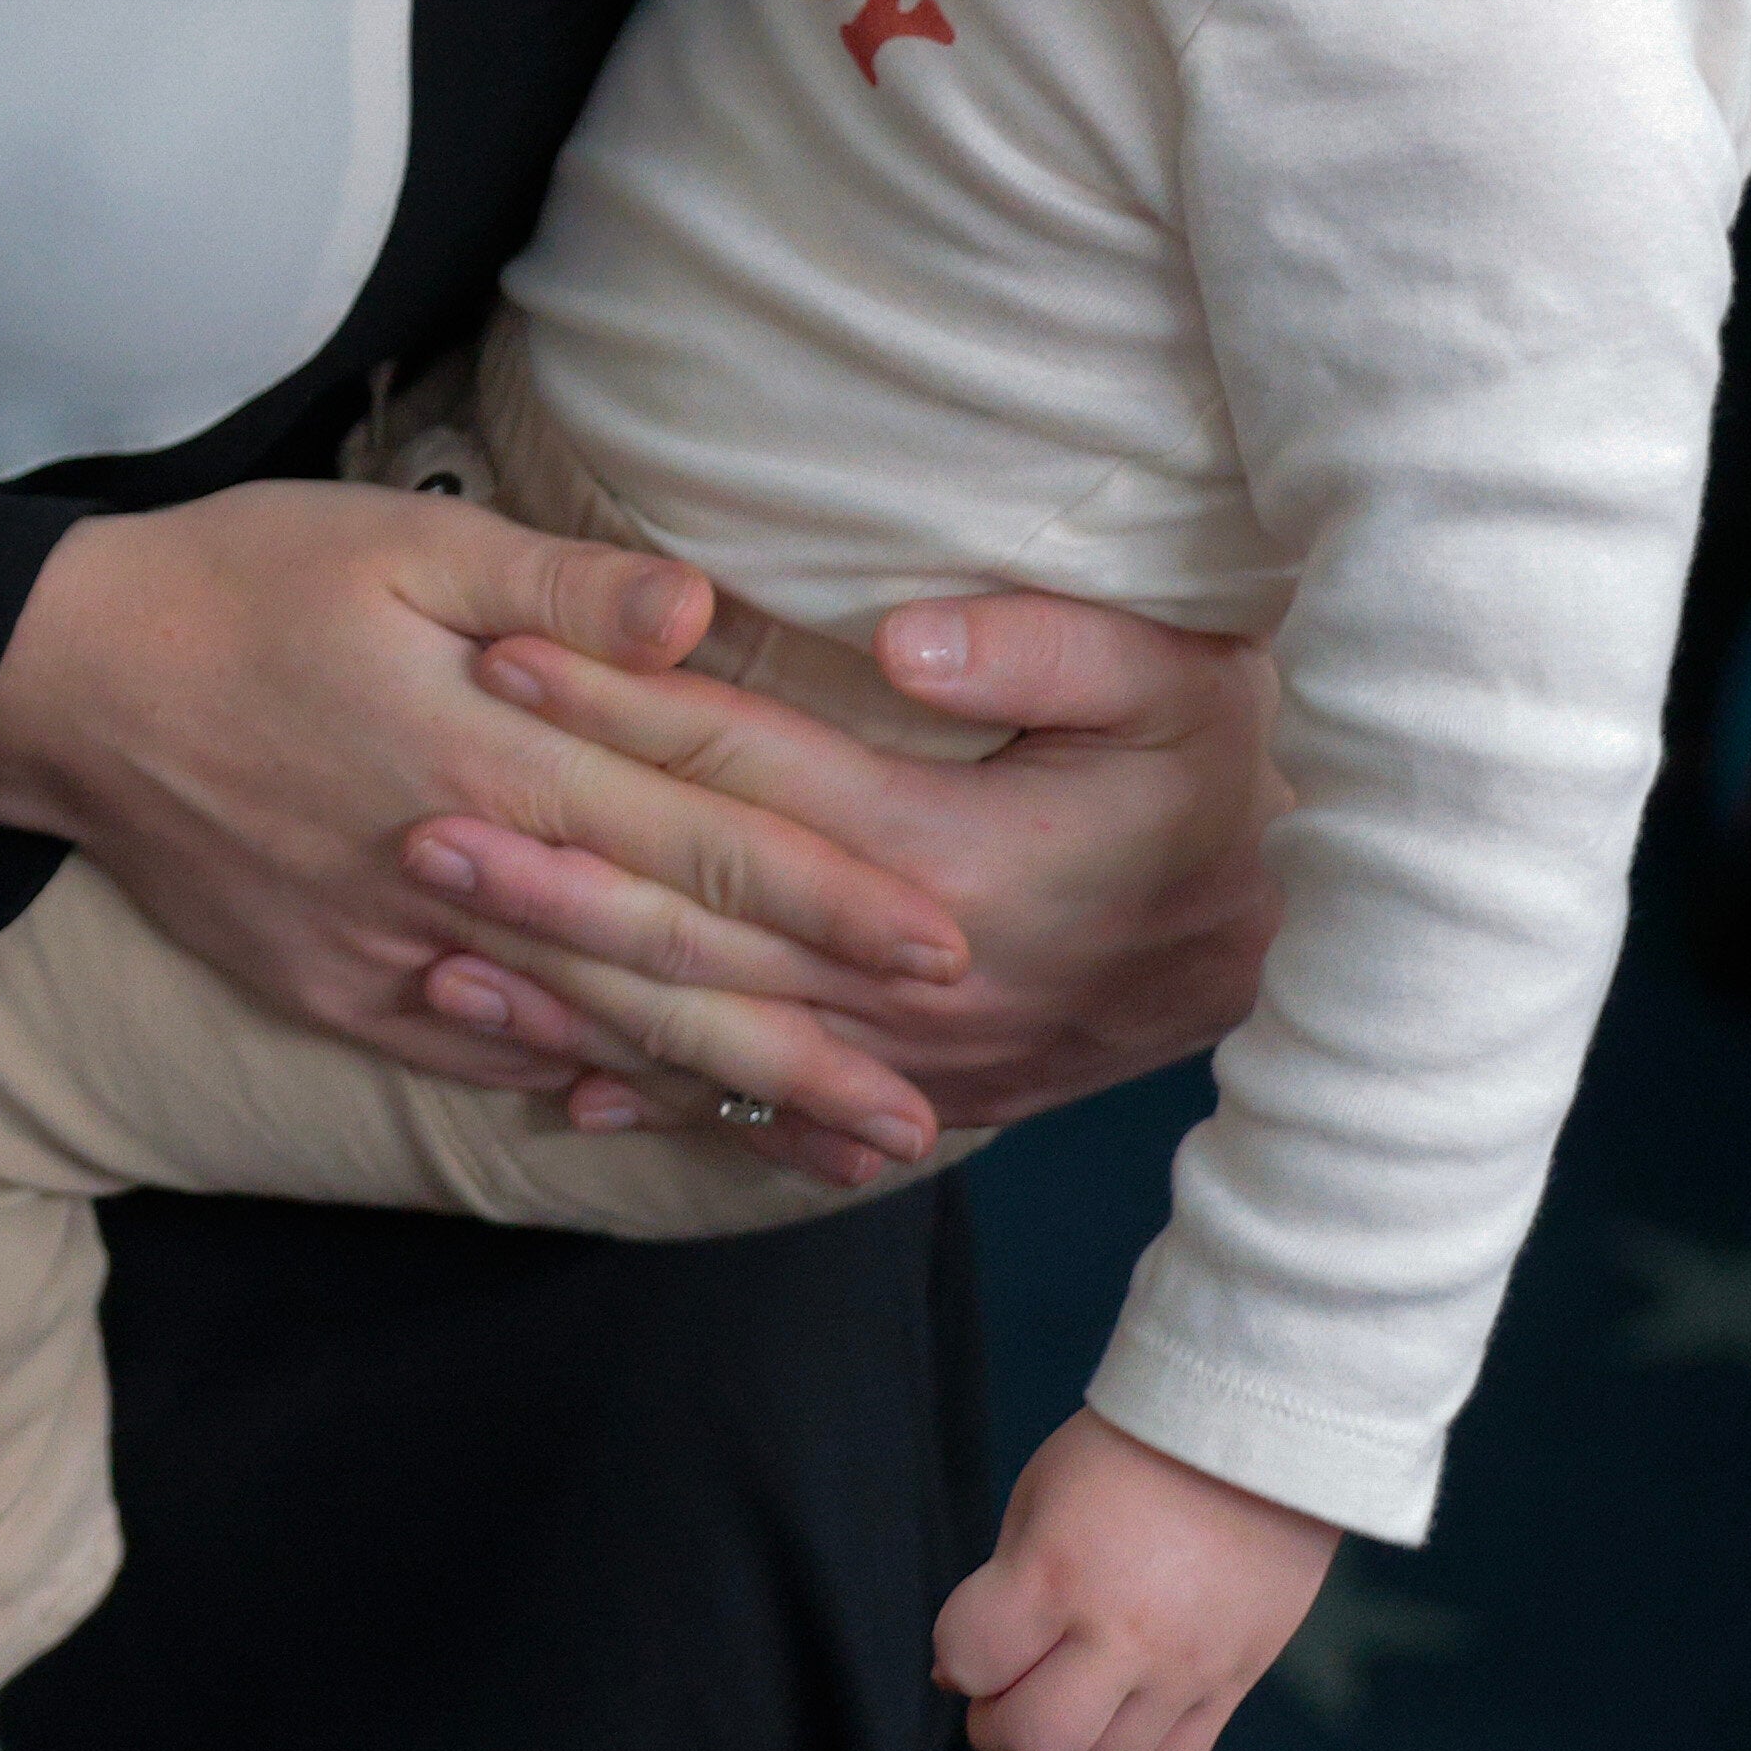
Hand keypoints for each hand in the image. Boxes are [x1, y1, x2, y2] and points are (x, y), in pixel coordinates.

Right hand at [0, 485, 968, 1167]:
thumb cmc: (236, 581)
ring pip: (581, 1031)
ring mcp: (387, 950)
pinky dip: (569, 1084)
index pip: (693, 838)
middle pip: (661, 972)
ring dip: (718, 1091)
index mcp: (486, 751)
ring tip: (834, 1141)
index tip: (942, 946)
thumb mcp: (394, 538)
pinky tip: (653, 1116)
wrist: (57, 685)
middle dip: (808, 1043)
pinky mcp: (329, 988)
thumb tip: (700, 613)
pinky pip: (471, 1049)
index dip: (825, 899)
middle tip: (931, 1105)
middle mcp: (451, 873)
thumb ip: (554, 585)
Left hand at [402, 593, 1284, 1172]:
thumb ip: (1049, 646)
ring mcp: (914, 1054)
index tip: (503, 655)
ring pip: (708, 1026)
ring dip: (566, 986)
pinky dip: (655, 1099)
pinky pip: (765, 1114)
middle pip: (699, 913)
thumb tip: (900, 635)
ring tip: (436, 946)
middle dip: (550, 863)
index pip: (753, 769)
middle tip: (415, 820)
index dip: (623, 708)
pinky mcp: (922, 1101)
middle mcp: (917, 969)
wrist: (1336, 966)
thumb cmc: (1240, 789)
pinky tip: (552, 1084)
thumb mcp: (1186, 687)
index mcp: (961, 850)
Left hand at [932, 1405, 1334, 1750]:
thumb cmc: (1130, 1455)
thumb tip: (958, 1679)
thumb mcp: (1040, 1494)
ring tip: (1046, 1730)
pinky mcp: (1228, 1687)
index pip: (971, 1659)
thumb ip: (1000, 1588)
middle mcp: (1122, 1632)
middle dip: (993, 1733)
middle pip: (1033, 1739)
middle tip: (996, 1703)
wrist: (1256, 1437)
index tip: (972, 1642)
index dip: (957, 1658)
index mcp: (1057, 1570)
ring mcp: (1182, 1669)